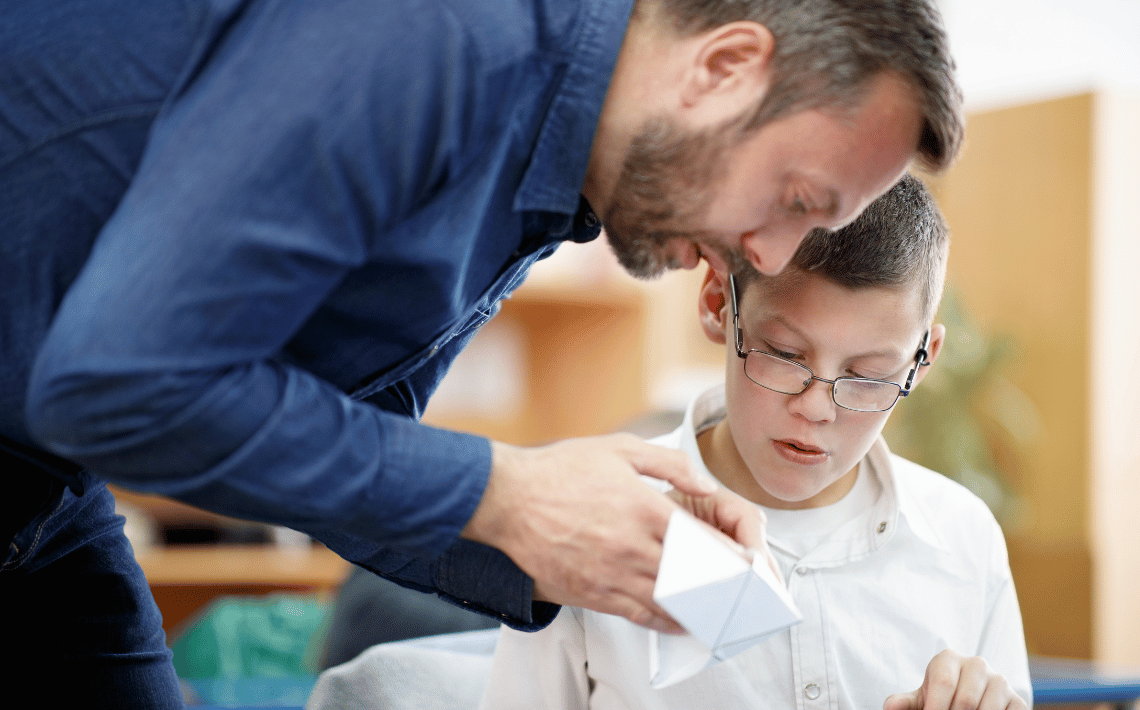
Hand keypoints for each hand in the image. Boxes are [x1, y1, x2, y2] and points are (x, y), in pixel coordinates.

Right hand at [461, 434, 762, 631]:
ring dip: (695, 607)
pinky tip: (676, 618)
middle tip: (739, 590)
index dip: (729, 554)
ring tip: (715, 609)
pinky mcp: (591, 593)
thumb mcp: (619, 449)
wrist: (509, 499)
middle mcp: (633, 547)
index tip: (745, 561)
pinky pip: (637, 615)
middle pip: (692, 576)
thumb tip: (704, 481)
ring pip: (668, 601)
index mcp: (645, 509)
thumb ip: (669, 464)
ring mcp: (612, 574)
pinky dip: (663, 620)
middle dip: (719, 585)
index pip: (702, 540)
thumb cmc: (562, 471)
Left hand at [884, 650, 1026, 709]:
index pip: (943, 682)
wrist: (970, 703)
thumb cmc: (940, 699)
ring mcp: (1000, 681)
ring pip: (987, 709)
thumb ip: (906, 703)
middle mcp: (977, 664)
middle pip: (966, 699)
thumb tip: (890, 706)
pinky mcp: (1017, 700)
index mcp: (948, 659)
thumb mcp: (922, 699)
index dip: (935, 707)